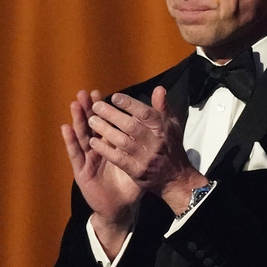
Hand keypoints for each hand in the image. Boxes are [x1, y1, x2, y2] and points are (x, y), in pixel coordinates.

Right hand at [62, 90, 141, 254]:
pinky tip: (65, 128)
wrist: (121, 206)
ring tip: (75, 103)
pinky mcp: (82, 171)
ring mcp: (88, 159)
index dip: (104, 109)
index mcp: (112, 145)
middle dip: (89, 109)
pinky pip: (75, 154)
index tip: (102, 93)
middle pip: (92, 126)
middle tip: (86, 92)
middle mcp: (98, 149)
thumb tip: (159, 127)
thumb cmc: (130, 183)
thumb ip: (147, 144)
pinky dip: (70, 141)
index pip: (107, 123)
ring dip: (78, 119)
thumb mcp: (141, 161)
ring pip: (82, 136)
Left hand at [86, 86, 206, 213]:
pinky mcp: (137, 171)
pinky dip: (105, 150)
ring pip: (122, 142)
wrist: (175, 177)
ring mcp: (145, 158)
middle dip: (112, 115)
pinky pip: (118, 159)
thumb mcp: (172, 126)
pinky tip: (93, 142)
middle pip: (131, 126)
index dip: (130, 104)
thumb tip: (159, 89)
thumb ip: (163, 108)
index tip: (114, 97)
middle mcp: (155, 142)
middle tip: (96, 106)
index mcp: (163, 129)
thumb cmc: (171, 146)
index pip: (145, 113)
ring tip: (91, 121)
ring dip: (105, 130)